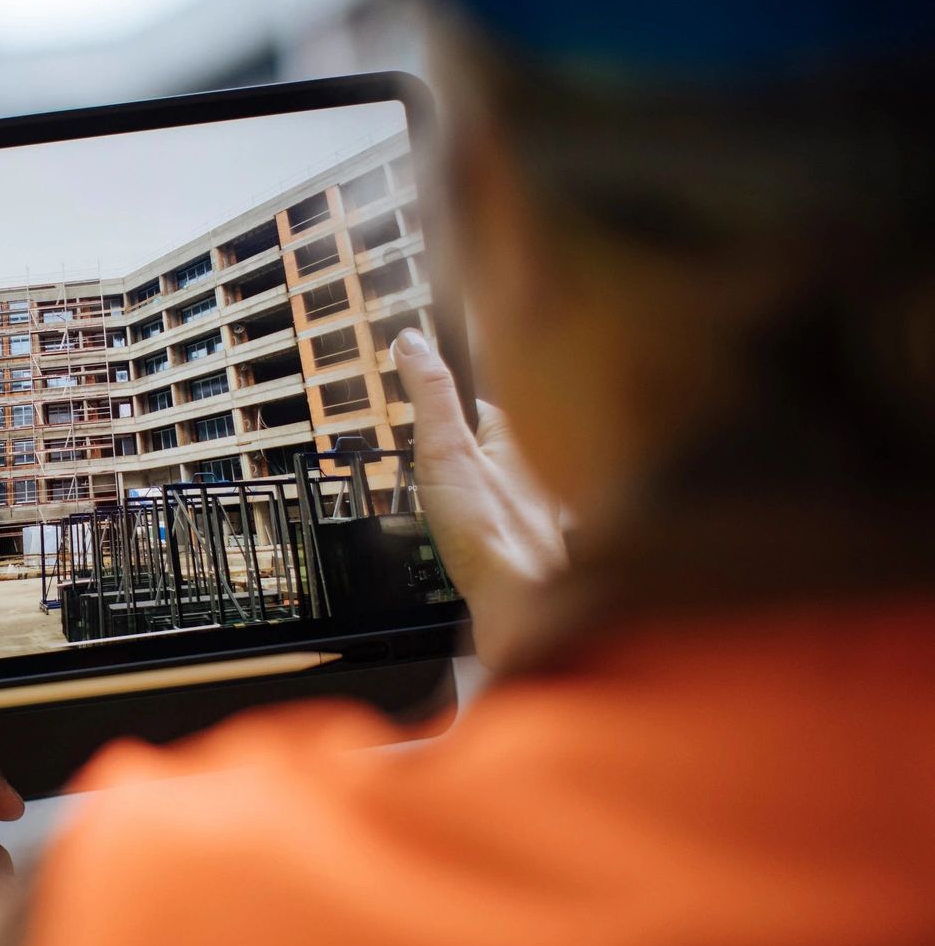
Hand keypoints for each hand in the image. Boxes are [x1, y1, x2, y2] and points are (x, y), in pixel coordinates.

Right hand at [392, 328, 565, 670]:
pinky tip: (469, 545)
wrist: (523, 605)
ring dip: (466, 498)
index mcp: (516, 436)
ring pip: (490, 486)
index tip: (421, 429)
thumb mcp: (446, 451)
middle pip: (481, 447)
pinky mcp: (530, 541)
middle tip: (433, 488)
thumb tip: (412, 339)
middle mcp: (534, 466)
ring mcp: (534, 506)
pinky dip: (480, 529)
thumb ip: (431, 394)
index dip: (441, 419)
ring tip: (450, 520)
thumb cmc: (489, 534)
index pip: (473, 407)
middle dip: (452, 461)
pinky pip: (498, 520)